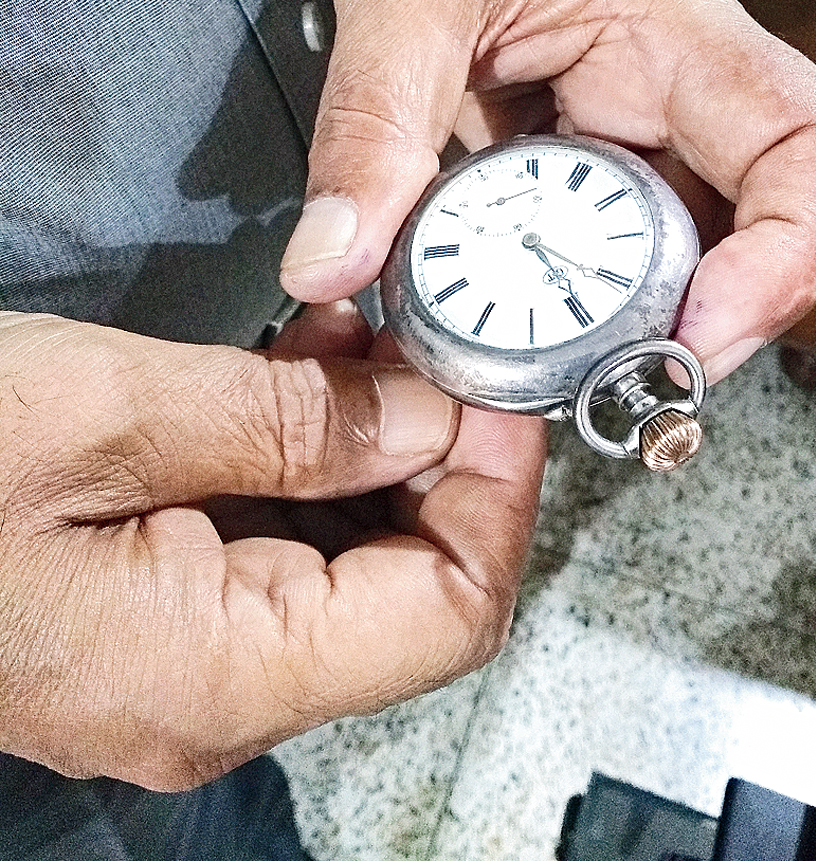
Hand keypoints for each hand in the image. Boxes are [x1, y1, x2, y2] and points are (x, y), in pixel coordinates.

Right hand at [0, 310, 545, 787]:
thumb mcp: (102, 414)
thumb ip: (286, 423)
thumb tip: (428, 414)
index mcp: (219, 675)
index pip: (450, 614)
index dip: (498, 491)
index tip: (498, 382)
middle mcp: (215, 696)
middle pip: (407, 591)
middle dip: (440, 453)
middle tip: (433, 335)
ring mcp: (182, 662)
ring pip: (344, 561)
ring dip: (372, 443)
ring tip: (365, 333)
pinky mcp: (150, 615)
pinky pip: (272, 547)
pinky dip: (305, 459)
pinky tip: (297, 374)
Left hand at [280, 0, 815, 384]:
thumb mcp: (400, 5)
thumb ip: (371, 132)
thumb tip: (330, 264)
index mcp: (674, 29)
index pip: (804, 142)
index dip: (785, 254)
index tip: (703, 330)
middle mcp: (689, 89)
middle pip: (778, 221)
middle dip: (725, 318)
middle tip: (635, 388)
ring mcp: (658, 132)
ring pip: (710, 252)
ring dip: (661, 327)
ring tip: (581, 384)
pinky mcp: (614, 167)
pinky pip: (637, 255)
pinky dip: (602, 311)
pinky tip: (544, 345)